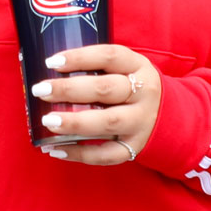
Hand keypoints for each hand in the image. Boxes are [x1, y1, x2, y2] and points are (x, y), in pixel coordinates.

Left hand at [33, 44, 161, 166]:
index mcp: (139, 67)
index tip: (51, 62)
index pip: (109, 57)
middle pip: (105, 89)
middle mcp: (143, 94)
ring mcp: (140, 122)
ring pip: (107, 122)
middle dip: (69, 90)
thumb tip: (49, 72)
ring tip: (47, 121)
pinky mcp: (134, 147)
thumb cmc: (133, 86)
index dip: (80, 57)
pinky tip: (55, 149)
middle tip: (40, 90)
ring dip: (74, 122)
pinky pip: (106, 154)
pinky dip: (79, 153)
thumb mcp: (126, 69)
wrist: (169, 116)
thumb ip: (97, 67)